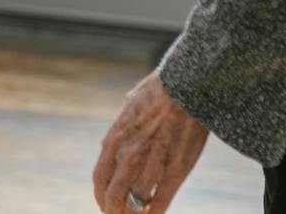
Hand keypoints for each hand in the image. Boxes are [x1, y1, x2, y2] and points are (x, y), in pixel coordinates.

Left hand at [91, 72, 209, 213]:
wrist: (185, 85)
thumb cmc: (159, 92)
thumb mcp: (128, 107)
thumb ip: (118, 130)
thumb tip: (107, 144)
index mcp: (115, 139)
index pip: (100, 179)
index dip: (101, 197)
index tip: (105, 204)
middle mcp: (128, 155)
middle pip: (114, 196)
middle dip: (114, 210)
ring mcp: (151, 164)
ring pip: (136, 202)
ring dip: (135, 212)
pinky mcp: (175, 170)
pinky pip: (160, 202)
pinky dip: (154, 213)